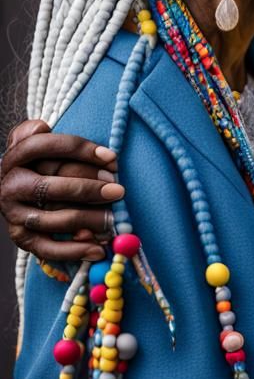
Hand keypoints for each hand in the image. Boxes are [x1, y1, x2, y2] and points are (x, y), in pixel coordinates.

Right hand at [1, 120, 123, 260]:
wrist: (19, 188)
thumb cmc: (42, 162)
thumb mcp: (36, 142)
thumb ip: (34, 131)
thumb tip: (41, 126)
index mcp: (16, 157)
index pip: (45, 148)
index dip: (80, 150)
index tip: (112, 157)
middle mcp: (10, 185)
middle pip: (50, 186)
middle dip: (89, 188)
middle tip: (118, 190)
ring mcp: (13, 214)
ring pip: (51, 218)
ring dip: (86, 219)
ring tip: (113, 219)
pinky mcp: (20, 237)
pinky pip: (47, 248)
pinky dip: (74, 251)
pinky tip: (98, 249)